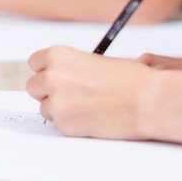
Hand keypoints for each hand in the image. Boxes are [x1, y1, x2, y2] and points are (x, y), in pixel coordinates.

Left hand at [26, 45, 154, 139]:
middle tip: (69, 94)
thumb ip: (71, 67)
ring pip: (44, 108)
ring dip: (59, 109)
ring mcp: (56, 103)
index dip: (46, 70)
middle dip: (48, 91)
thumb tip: (60, 75)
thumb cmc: (130, 79)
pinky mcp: (64, 125)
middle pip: (33, 86)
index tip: (55, 74)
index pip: (35, 63)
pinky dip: (71, 123)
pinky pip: (59, 124)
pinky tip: (91, 117)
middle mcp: (52, 77)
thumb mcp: (95, 61)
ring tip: (86, 106)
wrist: (147, 101)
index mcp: (58, 56)